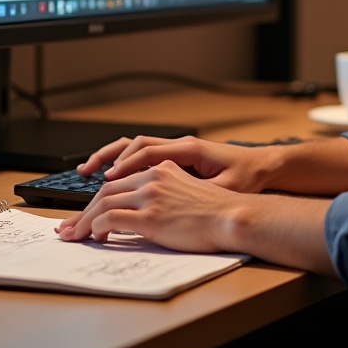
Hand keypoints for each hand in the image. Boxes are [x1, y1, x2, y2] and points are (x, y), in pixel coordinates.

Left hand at [56, 159, 239, 250]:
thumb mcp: (186, 192)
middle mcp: (153, 177)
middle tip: (68, 228)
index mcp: (161, 168)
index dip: (98, 198)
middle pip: (106, 191)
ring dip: (83, 221)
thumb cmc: (216, 211)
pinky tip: (95, 237)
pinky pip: (110, 218)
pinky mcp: (150, 216)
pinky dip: (97, 227)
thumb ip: (163, 195)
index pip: (119, 181)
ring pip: (103, 203)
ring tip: (73, 236)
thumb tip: (143, 214)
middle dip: (83, 211)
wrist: (233, 217)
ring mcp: (151, 195)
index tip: (85, 213)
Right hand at [77, 134, 270, 192]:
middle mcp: (180, 145)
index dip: (126, 165)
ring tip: (88, 171)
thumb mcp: (226, 188)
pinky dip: (126, 164)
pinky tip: (113, 178)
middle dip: (108, 158)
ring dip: (112, 158)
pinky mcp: (177, 159)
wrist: (263, 166)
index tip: (107, 179)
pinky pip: (144, 156)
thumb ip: (200, 192)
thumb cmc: (247, 178)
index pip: (149, 151)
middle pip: (135, 145)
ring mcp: (177, 150)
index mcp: (190, 149)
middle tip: (84, 173)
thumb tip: (177, 202)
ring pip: (136, 147)